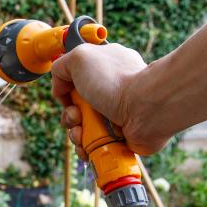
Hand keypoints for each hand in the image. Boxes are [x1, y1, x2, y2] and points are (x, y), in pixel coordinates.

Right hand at [51, 43, 167, 159]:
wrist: (145, 109)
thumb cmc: (116, 81)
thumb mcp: (80, 58)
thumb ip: (61, 66)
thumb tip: (60, 88)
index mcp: (104, 69)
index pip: (76, 81)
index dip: (66, 90)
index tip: (67, 93)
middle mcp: (110, 92)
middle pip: (76, 108)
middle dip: (69, 115)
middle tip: (77, 115)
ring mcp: (114, 116)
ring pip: (82, 129)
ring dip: (75, 133)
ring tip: (82, 131)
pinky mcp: (118, 137)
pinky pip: (93, 145)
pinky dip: (85, 148)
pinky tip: (87, 144)